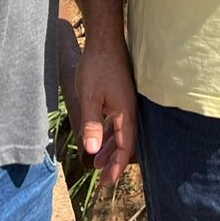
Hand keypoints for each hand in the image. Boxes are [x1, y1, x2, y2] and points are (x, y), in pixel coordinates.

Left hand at [72, 38, 136, 184]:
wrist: (105, 39)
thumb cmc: (97, 66)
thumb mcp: (89, 96)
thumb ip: (91, 123)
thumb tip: (92, 151)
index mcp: (126, 113)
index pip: (124, 147)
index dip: (116, 166)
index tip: (107, 181)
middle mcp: (130, 109)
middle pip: (125, 142)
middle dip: (113, 160)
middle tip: (102, 176)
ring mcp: (126, 102)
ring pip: (120, 132)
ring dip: (109, 147)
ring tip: (97, 161)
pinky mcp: (121, 95)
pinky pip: (117, 121)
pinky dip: (108, 132)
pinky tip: (98, 136)